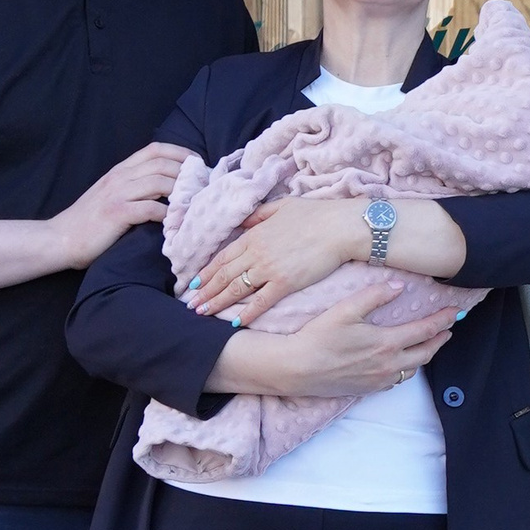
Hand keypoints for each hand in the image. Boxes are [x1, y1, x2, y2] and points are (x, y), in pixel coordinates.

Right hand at [54, 144, 191, 268]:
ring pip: (159, 182)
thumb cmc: (88, 221)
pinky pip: (150, 209)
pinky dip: (168, 214)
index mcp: (119, 170)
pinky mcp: (116, 214)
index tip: (199, 164)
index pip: (155, 149)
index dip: (181, 153)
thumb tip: (168, 187)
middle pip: (162, 164)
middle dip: (188, 173)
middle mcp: (119, 177)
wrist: (59, 239)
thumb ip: (133, 186)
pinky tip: (176, 222)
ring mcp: (117, 194)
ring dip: (182, 192)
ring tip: (196, 203)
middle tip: (204, 186)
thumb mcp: (110, 194)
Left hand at [186, 197, 366, 324]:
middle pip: (223, 275)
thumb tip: (242, 224)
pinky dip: (245, 313)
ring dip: (216, 302)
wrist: (340, 227)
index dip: (206, 272)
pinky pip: (260, 301)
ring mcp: (269, 269)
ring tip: (202, 313)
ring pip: (235, 289)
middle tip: (190, 304)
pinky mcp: (285, 283)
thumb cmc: (315, 214)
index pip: (223, 257)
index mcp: (254, 235)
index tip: (194, 284)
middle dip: (204, 291)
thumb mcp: (282, 206)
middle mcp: (256, 253)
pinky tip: (234, 323)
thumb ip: (258, 215)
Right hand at [252, 284, 457, 399]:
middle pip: (425, 353)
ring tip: (427, 345)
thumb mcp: (346, 309)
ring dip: (423, 356)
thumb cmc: (318, 336)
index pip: (425, 330)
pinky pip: (395, 381)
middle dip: (439, 340)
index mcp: (387, 343)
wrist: (296, 369)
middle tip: (448, 330)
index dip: (442, 321)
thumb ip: (375, 296)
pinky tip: (401, 364)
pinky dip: (405, 370)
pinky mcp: (366, 390)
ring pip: (411, 369)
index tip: (454, 313)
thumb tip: (399, 287)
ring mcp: (378, 380)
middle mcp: (388, 365)